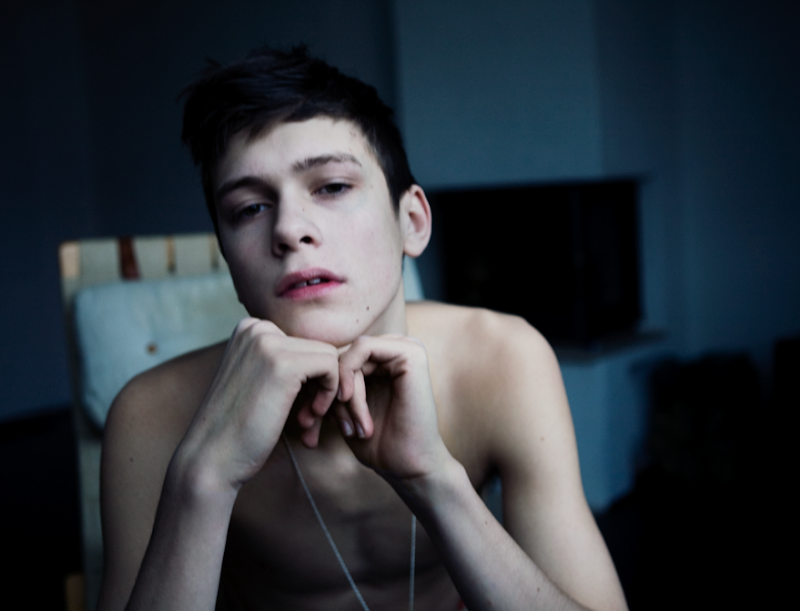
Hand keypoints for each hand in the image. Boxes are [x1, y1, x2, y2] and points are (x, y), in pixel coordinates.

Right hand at [175, 318, 339, 492]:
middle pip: (317, 348)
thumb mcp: (256, 378)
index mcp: (249, 328)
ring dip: (325, 391)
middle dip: (318, 385)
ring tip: (306, 419)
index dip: (308, 377)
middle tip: (304, 417)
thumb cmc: (237, 426)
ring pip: (328, 356)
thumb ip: (282, 358)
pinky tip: (310, 416)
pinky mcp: (284, 364)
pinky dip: (330, 393)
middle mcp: (257, 328)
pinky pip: (332, 366)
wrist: (211, 457)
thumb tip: (329, 350)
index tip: (296, 405)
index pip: (303, 341)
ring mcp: (269, 343)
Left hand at [308, 335, 450, 482]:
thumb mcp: (343, 409)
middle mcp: (397, 349)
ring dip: (340, 392)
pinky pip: (362, 349)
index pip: (337, 360)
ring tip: (349, 427)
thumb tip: (304, 365)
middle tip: (323, 425)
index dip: (318, 389)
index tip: (308, 423)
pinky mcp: (411, 353)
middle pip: (340, 357)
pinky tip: (349, 402)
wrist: (408, 468)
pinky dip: (349, 377)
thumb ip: (331, 384)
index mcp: (385, 359)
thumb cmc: (378, 444)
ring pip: (348, 355)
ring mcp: (406, 348)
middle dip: (325, 392)